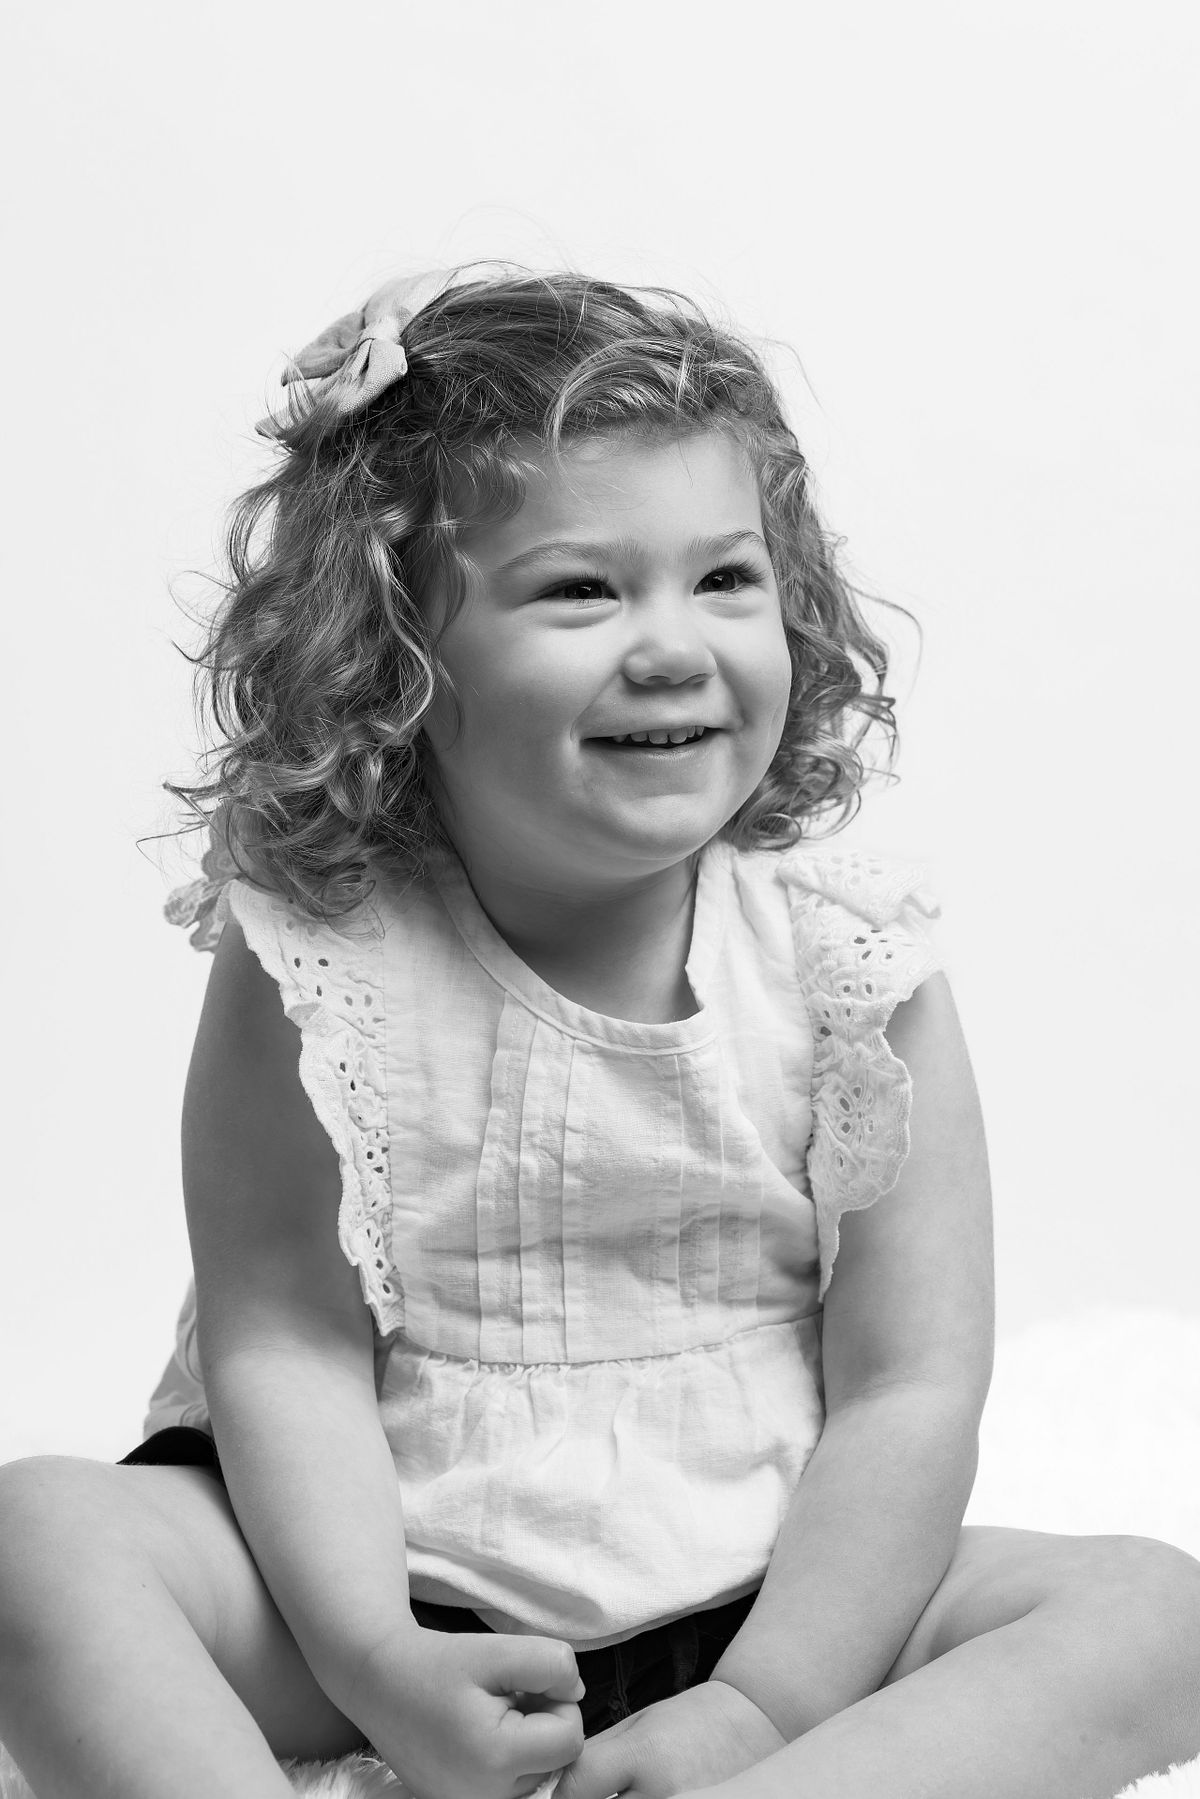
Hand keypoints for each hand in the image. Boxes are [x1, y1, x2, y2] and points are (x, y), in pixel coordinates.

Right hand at [344, 1625, 585, 1798]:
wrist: (378, 1682)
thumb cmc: (437, 1664)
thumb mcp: (498, 1649)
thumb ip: (552, 1664)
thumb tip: (577, 1692)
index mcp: (496, 1761)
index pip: (571, 1739)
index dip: (557, 1700)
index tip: (521, 1681)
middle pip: (554, 1759)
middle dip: (540, 1720)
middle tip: (498, 1694)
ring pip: (535, 1771)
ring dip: (523, 1738)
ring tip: (484, 1711)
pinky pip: (510, 1783)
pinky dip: (504, 1755)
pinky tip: (476, 1732)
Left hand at [557, 1680, 785, 1798]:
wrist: (756, 1725)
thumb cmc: (693, 1721)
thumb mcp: (638, 1725)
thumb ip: (596, 1757)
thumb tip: (555, 1785)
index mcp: (644, 1756)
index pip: (574, 1789)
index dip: (562, 1791)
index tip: (567, 1789)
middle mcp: (663, 1795)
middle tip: (598, 1793)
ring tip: (625, 1796)